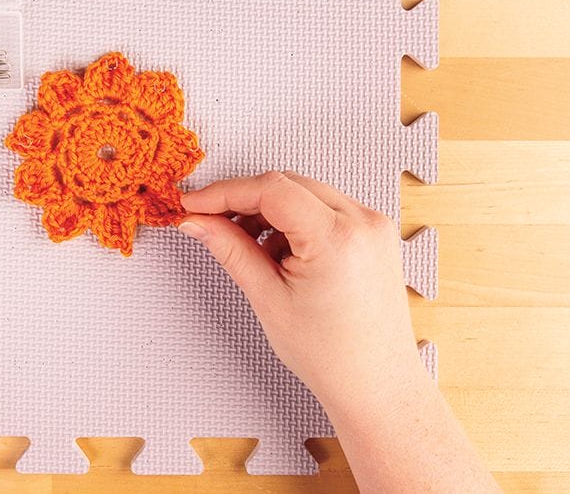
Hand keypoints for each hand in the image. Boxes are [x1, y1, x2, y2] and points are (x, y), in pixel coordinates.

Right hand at [179, 171, 423, 405]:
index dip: (225, 192)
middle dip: (244, 200)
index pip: (271, 189)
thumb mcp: (268, 299)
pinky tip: (279, 253)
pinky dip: (294, 221)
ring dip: (269, 210)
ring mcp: (373, 225)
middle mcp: (362, 222)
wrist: (375, 384)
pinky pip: (324, 208)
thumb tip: (197, 222)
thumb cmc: (330, 354)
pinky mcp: (374, 233)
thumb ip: (230, 250)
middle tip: (210, 222)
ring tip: (251, 249)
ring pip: (305, 193)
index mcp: (337, 238)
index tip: (194, 204)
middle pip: (287, 185)